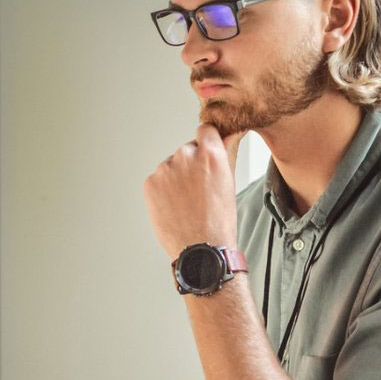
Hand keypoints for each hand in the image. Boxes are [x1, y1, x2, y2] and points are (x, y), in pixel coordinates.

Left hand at [144, 125, 246, 258]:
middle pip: (188, 149)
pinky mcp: (150, 183)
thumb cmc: (219, 220)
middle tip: (199, 189)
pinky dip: (164, 191)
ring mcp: (165, 169)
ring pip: (172, 166)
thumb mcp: (229, 182)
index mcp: (210, 153)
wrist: (200, 249)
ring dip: (177, 178)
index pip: (205, 130)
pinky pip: (158, 180)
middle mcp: (186, 156)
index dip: (207, 141)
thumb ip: (226, 153)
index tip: (207, 152)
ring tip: (187, 203)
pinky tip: (175, 207)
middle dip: (192, 164)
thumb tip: (230, 133)